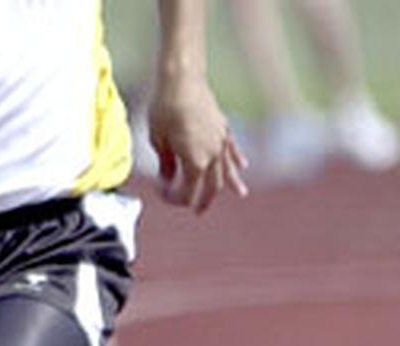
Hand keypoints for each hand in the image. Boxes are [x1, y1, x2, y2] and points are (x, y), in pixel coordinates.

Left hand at [148, 73, 248, 213]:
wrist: (181, 79)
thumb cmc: (164, 109)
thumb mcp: (158, 140)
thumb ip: (166, 164)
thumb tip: (168, 177)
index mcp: (195, 162)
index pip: (188, 192)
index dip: (174, 197)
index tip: (160, 191)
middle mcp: (213, 155)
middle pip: (211, 185)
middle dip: (204, 200)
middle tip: (198, 211)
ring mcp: (221, 141)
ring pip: (228, 168)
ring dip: (231, 183)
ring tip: (240, 193)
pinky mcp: (223, 127)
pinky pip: (232, 149)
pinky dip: (236, 160)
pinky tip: (242, 166)